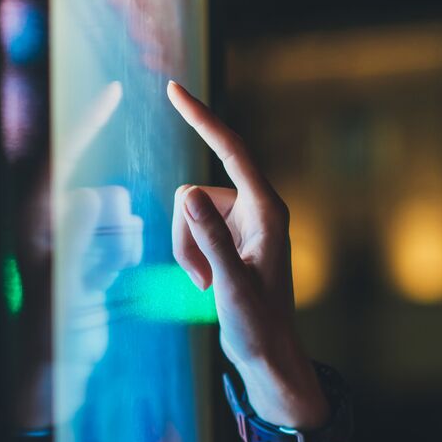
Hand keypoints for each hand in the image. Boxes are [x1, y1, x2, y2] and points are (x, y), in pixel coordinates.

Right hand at [167, 81, 347, 441]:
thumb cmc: (257, 322)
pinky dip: (189, 256)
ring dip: (186, 250)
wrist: (266, 351)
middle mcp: (257, 208)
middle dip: (185, 234)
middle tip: (205, 280)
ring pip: (187, 213)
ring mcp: (242, 222)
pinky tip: (209, 285)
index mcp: (268, 210)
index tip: (174, 90)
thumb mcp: (230, 283)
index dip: (202, 118)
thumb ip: (209, 239)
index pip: (231, 150)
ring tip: (210, 285)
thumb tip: (188, 195)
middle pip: (193, 194)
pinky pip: (189, 230)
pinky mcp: (228, 236)